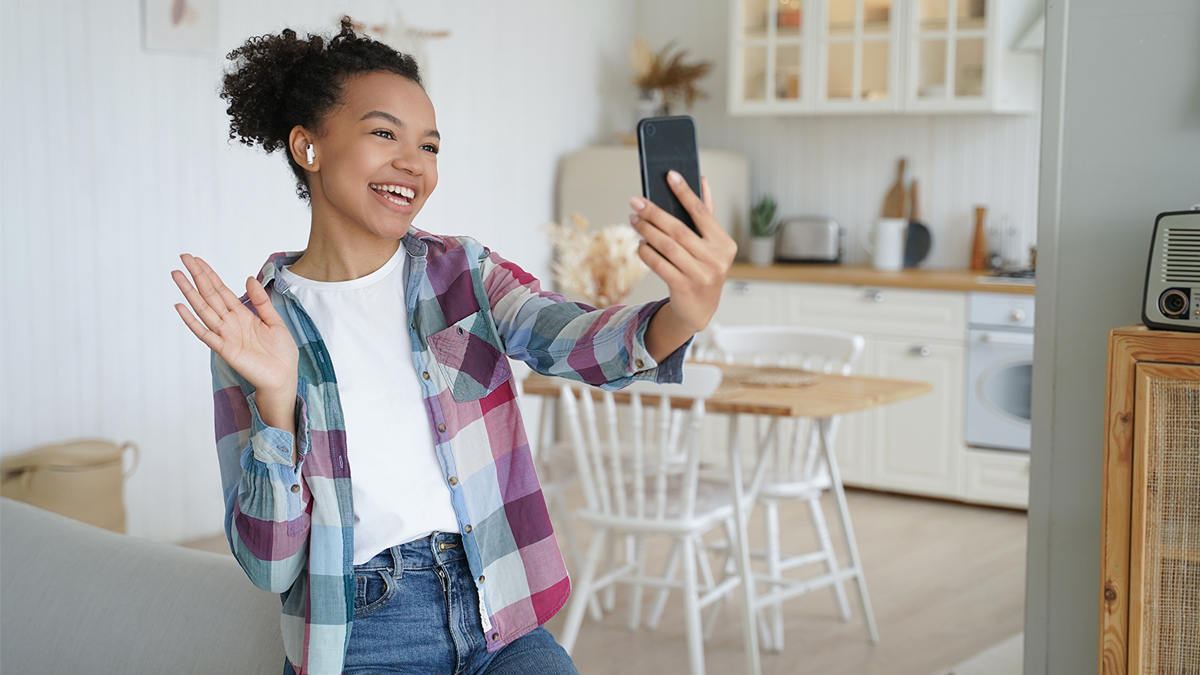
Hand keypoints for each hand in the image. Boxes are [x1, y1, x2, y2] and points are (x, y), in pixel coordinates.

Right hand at [172, 254, 298, 399]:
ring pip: (203, 309)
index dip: (209, 275)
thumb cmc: (281, 352)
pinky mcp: (224, 349)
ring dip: (189, 292)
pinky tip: (180, 307)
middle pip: (209, 294)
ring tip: (177, 275)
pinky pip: (205, 333)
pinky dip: (191, 321)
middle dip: (196, 276)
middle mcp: (230, 323)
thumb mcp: (275, 321)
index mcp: (242, 315)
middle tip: (183, 258)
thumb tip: (249, 279)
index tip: (197, 260)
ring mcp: (225, 335)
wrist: (284, 376)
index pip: (221, 290)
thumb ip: (261, 301)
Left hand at [630, 172, 737, 341]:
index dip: (685, 192)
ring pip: (667, 246)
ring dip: (647, 231)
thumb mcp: (710, 245)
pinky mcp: (684, 287)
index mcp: (724, 244)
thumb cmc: (703, 269)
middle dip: (654, 213)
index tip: (670, 175)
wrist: (699, 309)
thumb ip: (706, 214)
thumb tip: (702, 181)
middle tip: (636, 202)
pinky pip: (659, 264)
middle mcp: (715, 259)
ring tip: (634, 220)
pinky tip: (640, 244)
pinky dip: (647, 252)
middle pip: (678, 229)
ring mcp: (700, 275)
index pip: (702, 212)